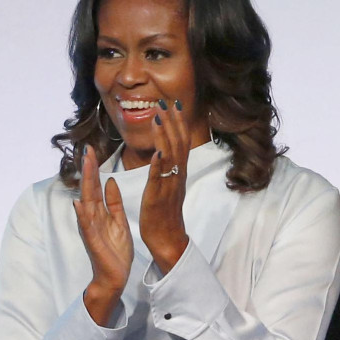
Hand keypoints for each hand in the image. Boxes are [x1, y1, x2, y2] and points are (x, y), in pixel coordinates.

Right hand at [73, 145, 133, 325]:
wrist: (114, 276)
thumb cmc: (116, 250)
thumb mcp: (119, 221)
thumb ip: (113, 202)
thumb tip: (110, 181)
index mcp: (100, 212)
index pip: (95, 185)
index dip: (94, 168)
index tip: (93, 150)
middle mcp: (92, 217)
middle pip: (89, 189)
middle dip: (88, 170)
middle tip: (87, 149)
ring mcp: (91, 229)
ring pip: (86, 202)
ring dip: (85, 185)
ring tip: (85, 167)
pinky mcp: (93, 242)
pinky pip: (87, 226)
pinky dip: (82, 215)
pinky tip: (78, 204)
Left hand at [139, 99, 192, 274]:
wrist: (168, 239)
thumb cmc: (165, 213)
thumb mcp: (168, 185)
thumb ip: (168, 168)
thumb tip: (166, 150)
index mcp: (178, 172)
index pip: (181, 142)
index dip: (178, 122)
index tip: (174, 104)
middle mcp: (177, 175)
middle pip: (178, 144)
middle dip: (173, 122)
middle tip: (168, 101)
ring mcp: (169, 185)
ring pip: (170, 156)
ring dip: (165, 135)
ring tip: (159, 116)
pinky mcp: (159, 197)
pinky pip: (160, 178)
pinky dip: (160, 164)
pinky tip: (158, 151)